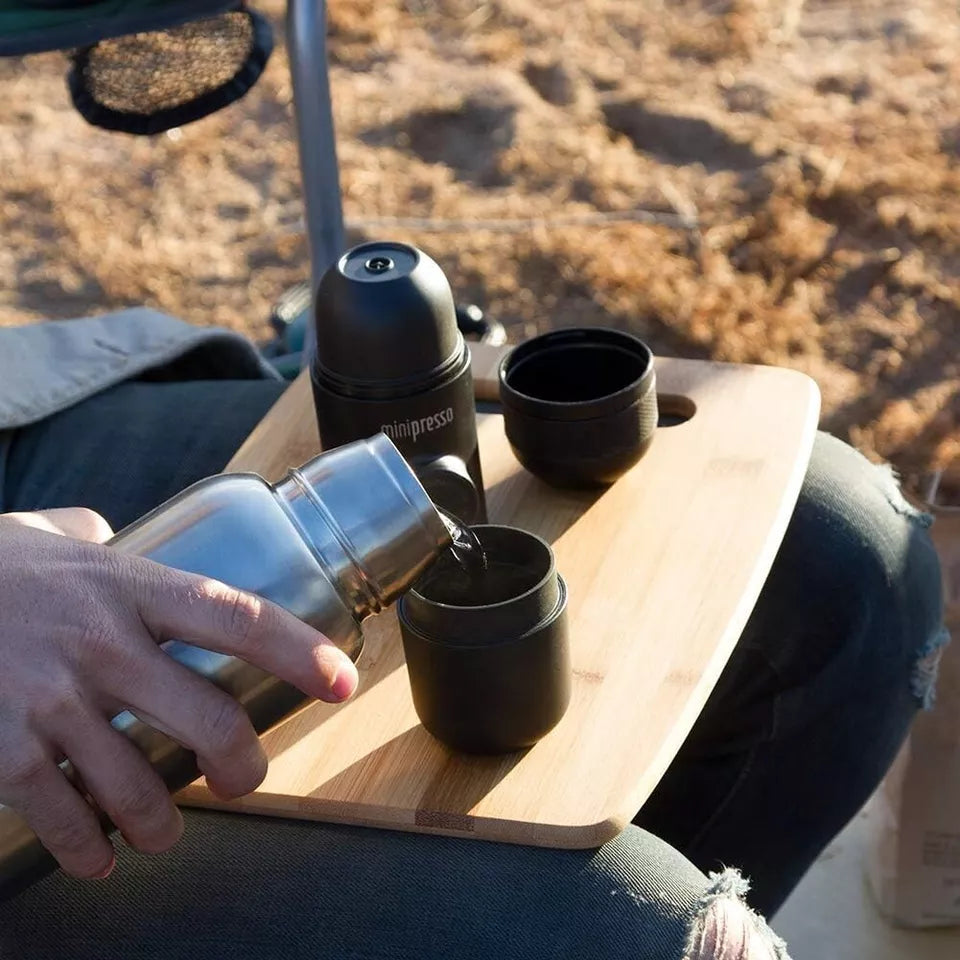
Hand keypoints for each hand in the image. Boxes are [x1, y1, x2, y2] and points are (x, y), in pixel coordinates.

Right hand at [0, 508, 357, 879]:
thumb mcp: (61, 539)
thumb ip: (100, 538)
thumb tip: (110, 529)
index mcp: (132, 586)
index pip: (239, 616)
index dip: (300, 651)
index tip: (342, 681)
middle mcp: (102, 643)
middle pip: (209, 718)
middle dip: (244, 764)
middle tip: (248, 778)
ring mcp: (52, 700)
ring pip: (140, 787)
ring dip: (165, 822)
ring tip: (167, 827)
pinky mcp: (4, 750)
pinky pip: (65, 818)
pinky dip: (90, 849)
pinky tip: (101, 855)